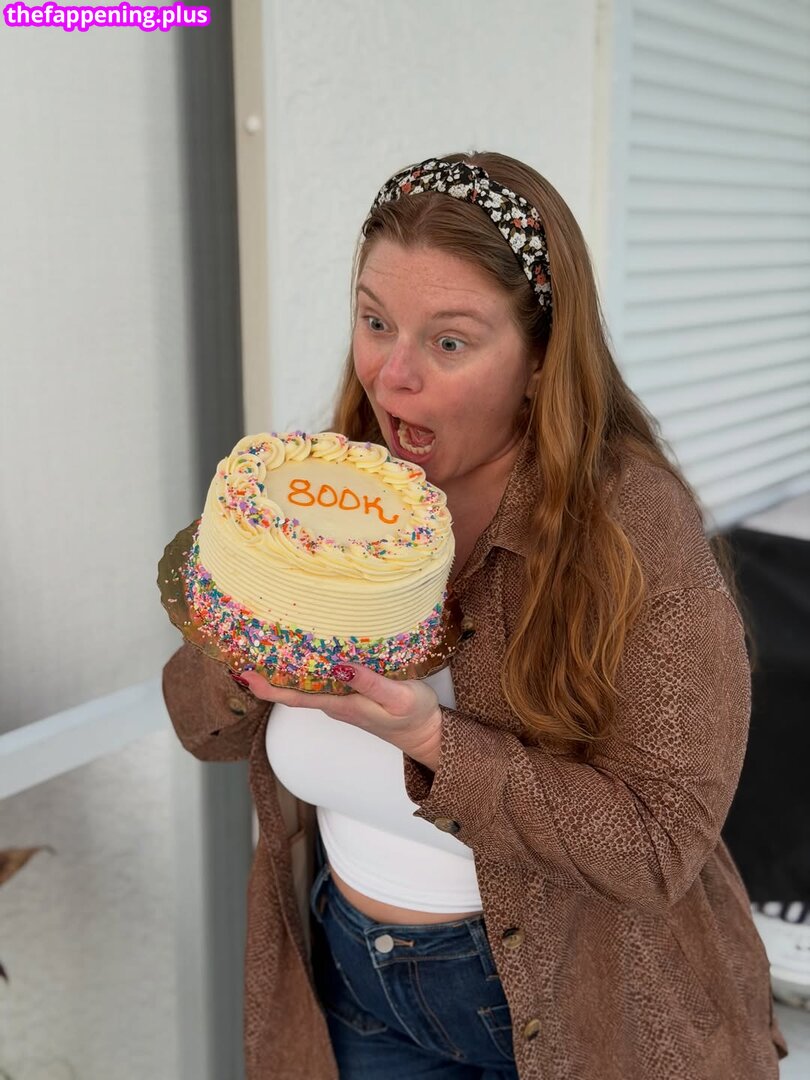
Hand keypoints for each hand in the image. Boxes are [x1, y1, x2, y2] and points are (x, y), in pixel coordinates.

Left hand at [239, 663, 442, 768]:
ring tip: (269, 641)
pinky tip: (308, 649)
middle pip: (293, 690)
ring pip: (307, 684)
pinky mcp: (351, 694)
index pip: (294, 698)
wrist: (427, 733)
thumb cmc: (413, 716)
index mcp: (340, 705)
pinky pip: (322, 680)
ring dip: (287, 668)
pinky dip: (309, 665)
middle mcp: (334, 703)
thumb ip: (369, 683)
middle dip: (269, 672)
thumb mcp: (396, 697)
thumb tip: (339, 667)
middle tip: (248, 646)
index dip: (267, 687)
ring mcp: (342, 700)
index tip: (245, 673)